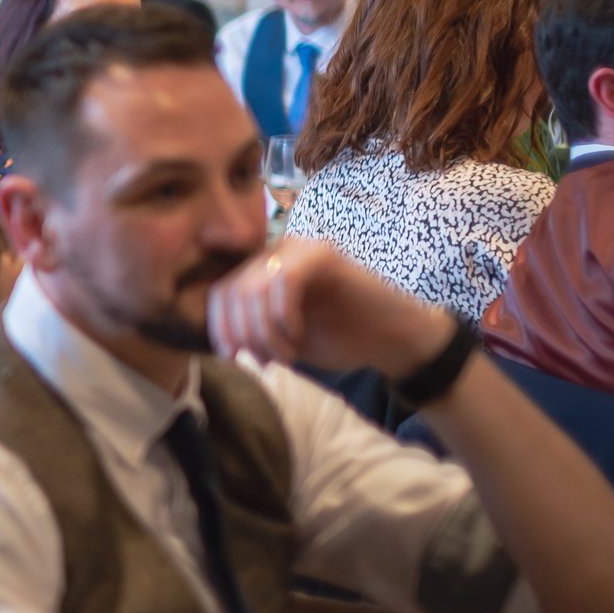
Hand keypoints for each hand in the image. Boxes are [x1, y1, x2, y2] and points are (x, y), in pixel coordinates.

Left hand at [205, 236, 451, 375]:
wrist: (392, 340)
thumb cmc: (339, 339)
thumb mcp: (282, 340)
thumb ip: (252, 333)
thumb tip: (221, 348)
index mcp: (262, 272)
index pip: (221, 295)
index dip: (220, 330)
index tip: (234, 360)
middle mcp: (276, 254)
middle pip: (232, 293)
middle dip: (244, 336)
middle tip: (267, 362)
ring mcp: (299, 250)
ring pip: (252, 289)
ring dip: (263, 331)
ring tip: (286, 355)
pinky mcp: (322, 254)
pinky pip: (283, 280)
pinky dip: (283, 315)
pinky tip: (297, 335)